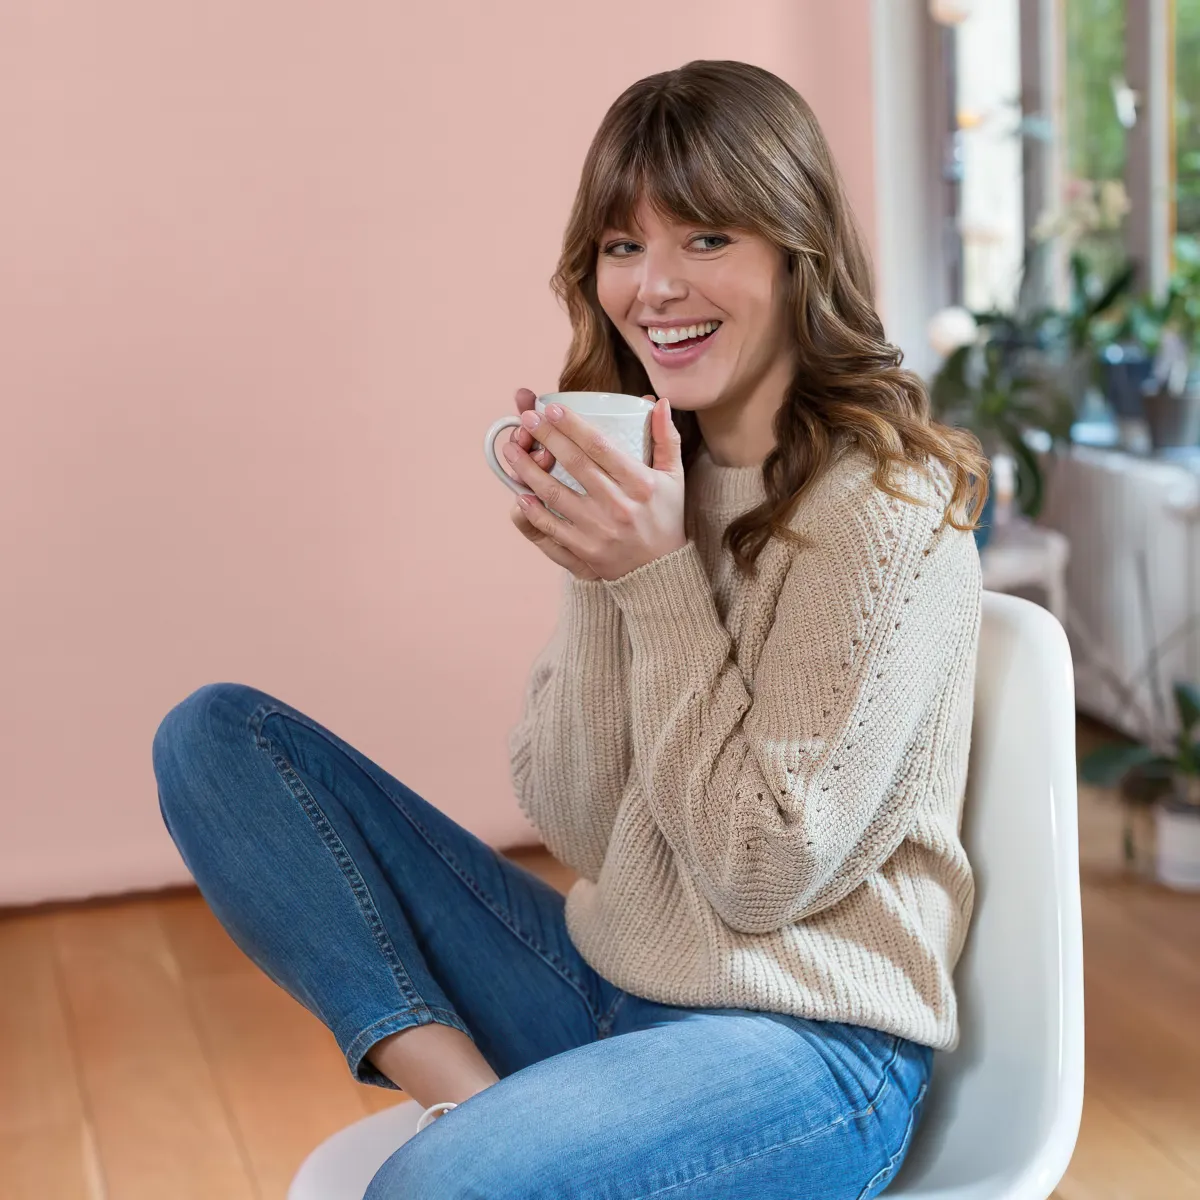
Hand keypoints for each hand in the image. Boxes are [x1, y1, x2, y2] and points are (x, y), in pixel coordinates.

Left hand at [502, 393, 687, 581]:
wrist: (660, 572)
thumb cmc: (665, 517)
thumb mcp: (674, 477)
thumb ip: (666, 438)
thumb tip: (658, 401)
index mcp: (640, 483)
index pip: (600, 447)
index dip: (573, 425)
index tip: (551, 408)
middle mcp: (618, 505)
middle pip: (574, 464)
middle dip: (546, 437)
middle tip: (527, 418)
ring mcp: (599, 529)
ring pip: (555, 494)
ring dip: (528, 470)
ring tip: (511, 449)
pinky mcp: (585, 550)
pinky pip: (551, 527)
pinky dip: (532, 511)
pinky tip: (518, 493)